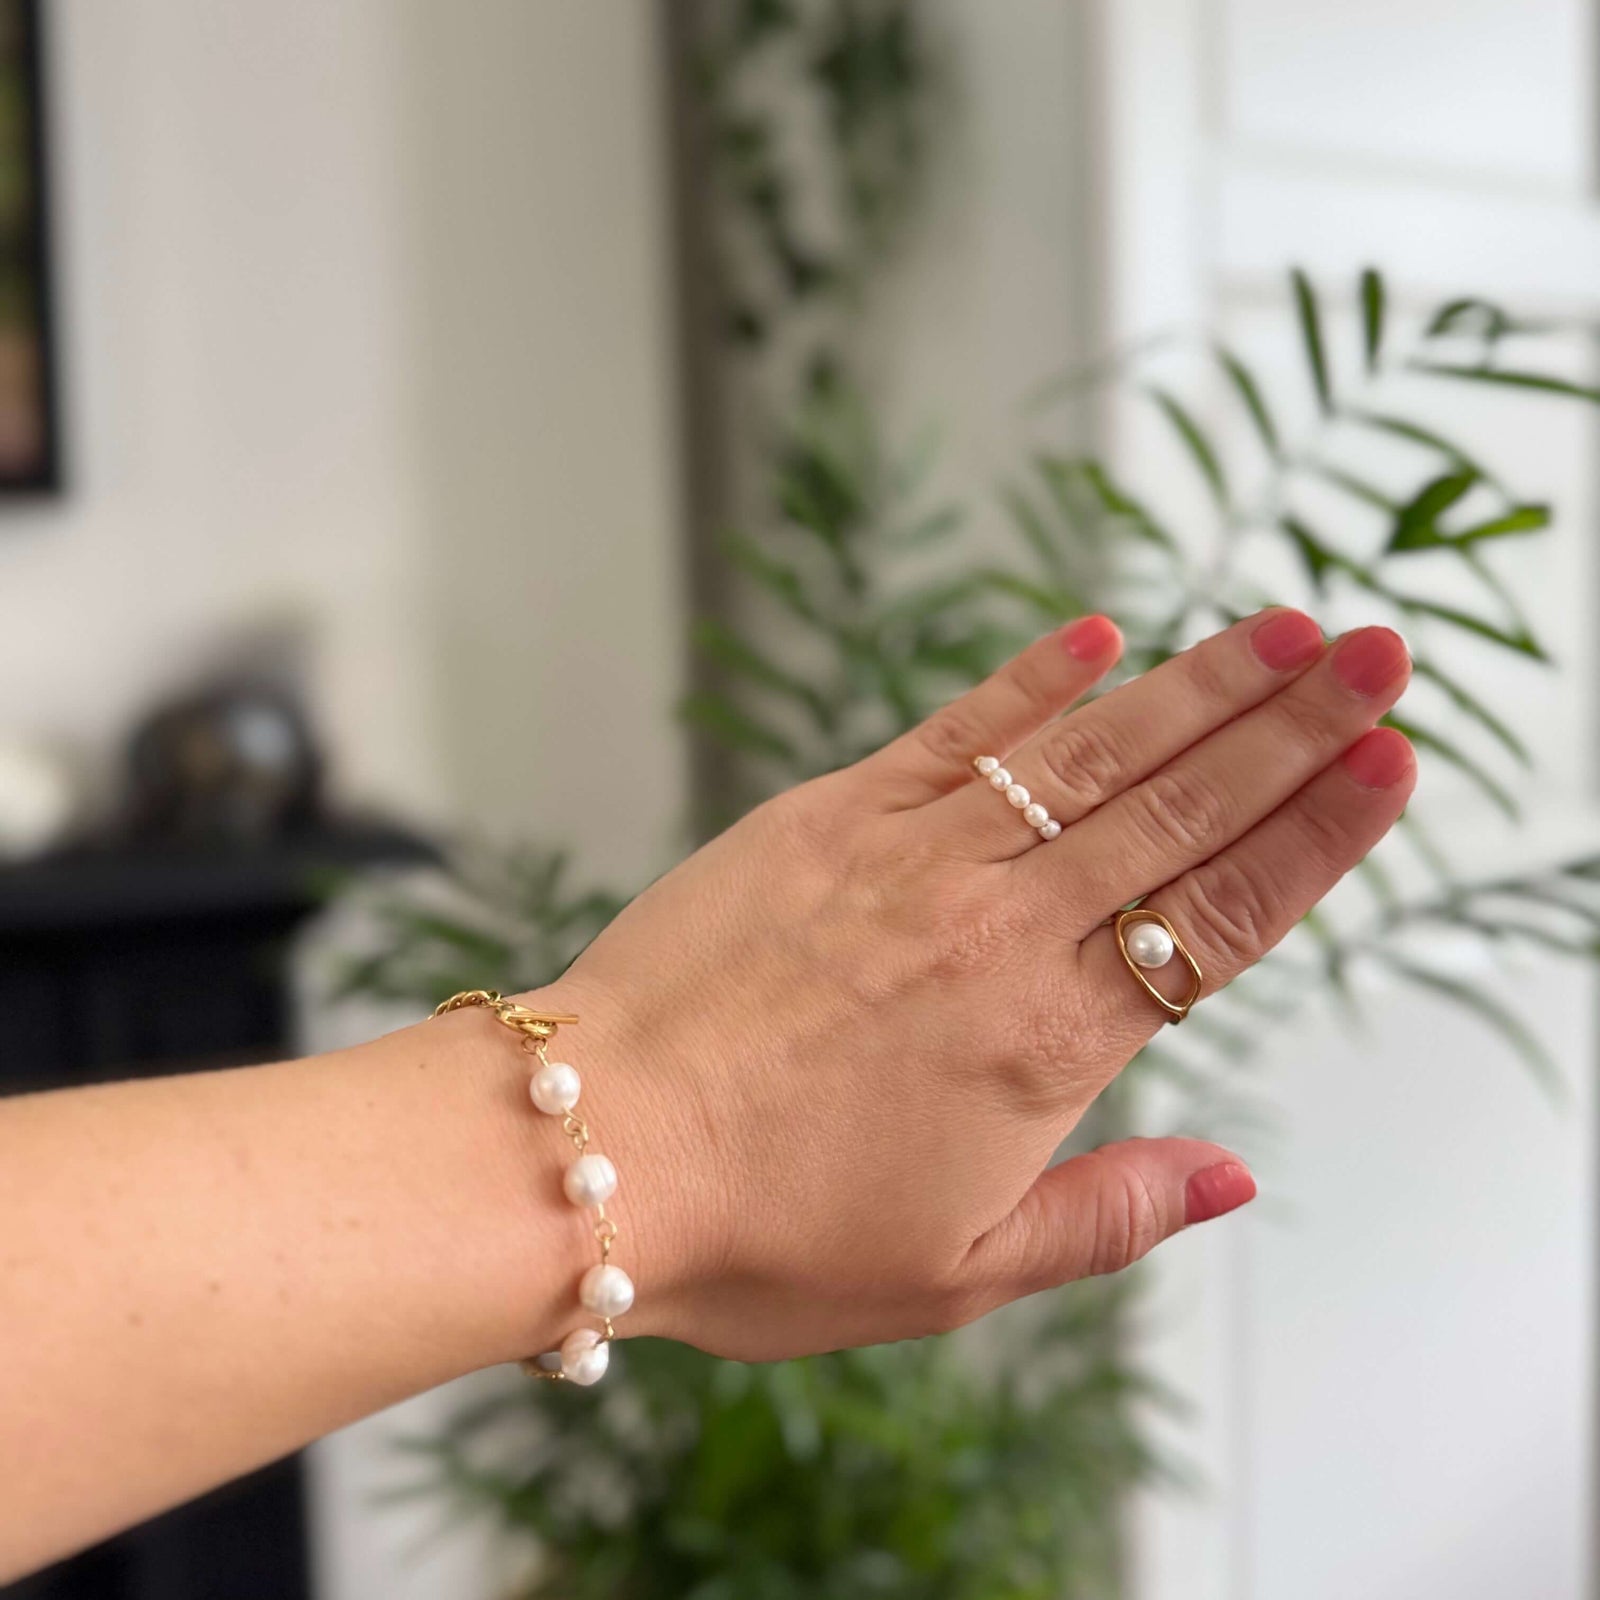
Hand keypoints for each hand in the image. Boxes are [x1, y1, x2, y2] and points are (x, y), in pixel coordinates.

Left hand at [518, 610, 1413, 1360]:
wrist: (592, 1151)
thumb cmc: (762, 1227)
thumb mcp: (955, 1271)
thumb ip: (1107, 1216)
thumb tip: (1231, 1177)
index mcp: (1045, 1044)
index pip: (1221, 919)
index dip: (1316, 836)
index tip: (1390, 764)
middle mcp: (996, 931)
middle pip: (1179, 812)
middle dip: (1295, 729)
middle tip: (1383, 656)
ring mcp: (909, 858)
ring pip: (1086, 755)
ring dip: (1196, 684)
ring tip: (1288, 628)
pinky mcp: (825, 816)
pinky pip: (951, 732)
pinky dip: (1029, 680)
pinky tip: (1099, 633)